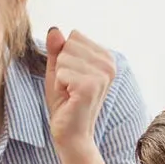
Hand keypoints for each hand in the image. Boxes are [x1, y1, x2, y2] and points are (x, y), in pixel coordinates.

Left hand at [43, 27, 114, 153]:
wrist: (71, 134)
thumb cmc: (65, 103)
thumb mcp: (58, 70)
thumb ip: (57, 49)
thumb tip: (54, 29)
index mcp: (106, 57)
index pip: (73, 36)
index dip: (65, 58)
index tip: (72, 78)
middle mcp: (109, 64)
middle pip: (69, 44)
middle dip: (62, 67)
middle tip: (69, 87)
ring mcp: (102, 75)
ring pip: (63, 58)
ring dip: (60, 78)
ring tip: (69, 93)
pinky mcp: (91, 86)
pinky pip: (61, 72)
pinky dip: (58, 86)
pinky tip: (69, 98)